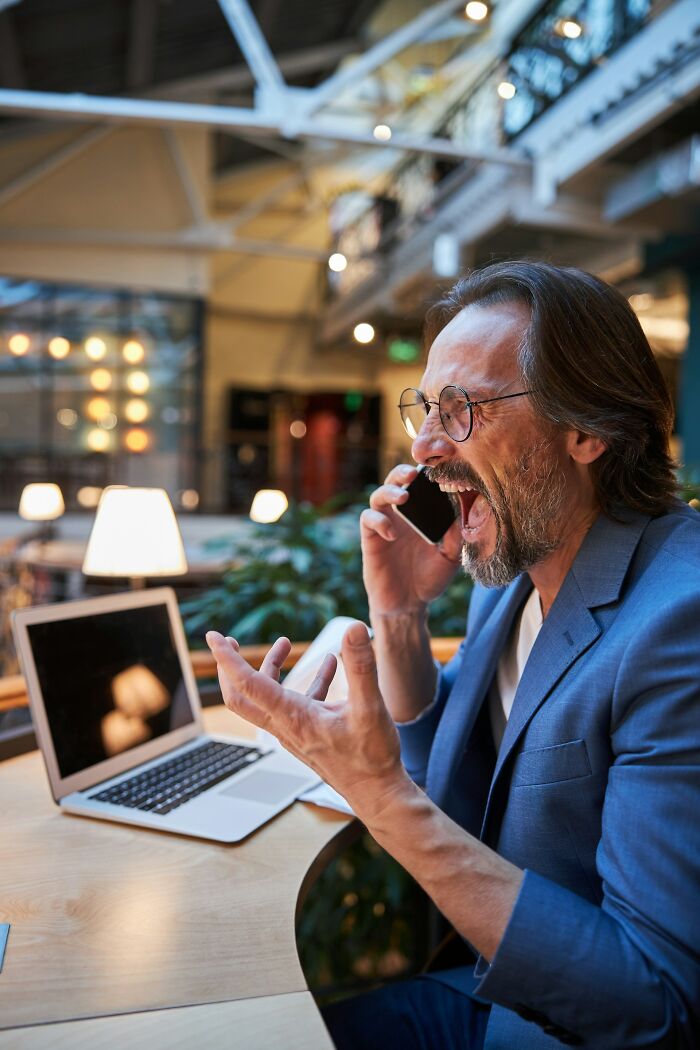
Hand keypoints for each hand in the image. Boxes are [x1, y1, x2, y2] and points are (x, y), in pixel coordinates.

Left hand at [205, 622, 410, 822]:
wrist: (376, 794)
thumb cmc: (371, 757)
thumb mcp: (371, 707)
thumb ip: (361, 666)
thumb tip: (354, 628)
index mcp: (293, 717)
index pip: (247, 683)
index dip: (227, 658)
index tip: (213, 636)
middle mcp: (286, 726)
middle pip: (241, 696)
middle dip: (231, 667)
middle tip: (230, 641)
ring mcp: (294, 733)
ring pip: (266, 698)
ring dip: (270, 669)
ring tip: (285, 643)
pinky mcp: (307, 736)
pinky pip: (295, 704)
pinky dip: (304, 682)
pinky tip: (330, 665)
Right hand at [360, 464, 462, 616]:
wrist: (409, 605)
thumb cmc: (430, 579)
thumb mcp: (450, 556)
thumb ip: (456, 534)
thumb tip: (466, 508)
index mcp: (422, 514)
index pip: (420, 485)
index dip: (425, 472)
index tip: (435, 465)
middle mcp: (402, 515)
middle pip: (396, 481)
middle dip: (403, 473)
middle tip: (414, 474)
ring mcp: (385, 524)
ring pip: (378, 494)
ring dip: (389, 491)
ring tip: (403, 498)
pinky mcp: (371, 539)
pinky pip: (368, 519)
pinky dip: (379, 521)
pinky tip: (392, 534)